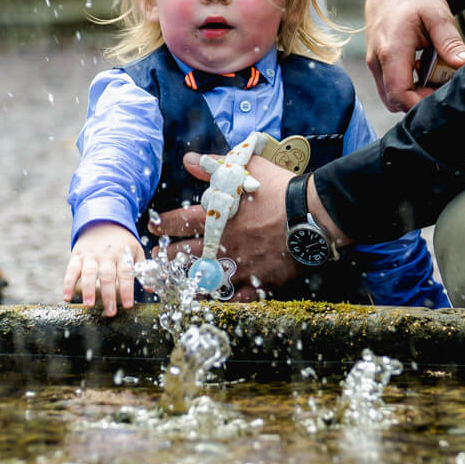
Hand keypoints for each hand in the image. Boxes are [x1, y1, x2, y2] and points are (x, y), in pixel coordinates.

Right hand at [62, 222, 143, 315]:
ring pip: (89, 273)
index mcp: (123, 254)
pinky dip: (68, 284)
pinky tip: (66, 297)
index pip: (126, 274)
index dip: (127, 290)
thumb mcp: (136, 251)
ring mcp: (91, 255)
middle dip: (108, 295)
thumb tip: (152, 289)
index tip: (128, 305)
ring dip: (88, 290)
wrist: (103, 221)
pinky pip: (71, 270)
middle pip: (107, 276)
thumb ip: (143, 270)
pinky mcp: (77, 255)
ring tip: (89, 305)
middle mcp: (107, 255)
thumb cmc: (122, 242)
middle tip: (110, 312)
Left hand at [149, 153, 304, 294]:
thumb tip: (190, 160)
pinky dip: (222, 301)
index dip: (163, 224)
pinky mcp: (258, 281)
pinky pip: (235, 297)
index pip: (180, 221)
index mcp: (218, 217)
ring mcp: (239, 265)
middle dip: (166, 258)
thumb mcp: (248, 168)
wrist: (312, 215)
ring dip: (186, 284)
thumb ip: (216, 165)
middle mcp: (223, 244)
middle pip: (185, 255)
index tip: (152, 227)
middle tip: (154, 262)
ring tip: (173, 288)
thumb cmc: (282, 189)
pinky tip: (211, 303)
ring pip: (204, 280)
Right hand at [364, 0, 464, 111]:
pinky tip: (424, 70)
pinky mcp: (376, 63)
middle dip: (419, 101)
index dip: (422, 104)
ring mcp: (373, 63)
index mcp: (391, 50)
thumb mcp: (437, 15)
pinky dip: (407, 85)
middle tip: (441, 86)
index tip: (443, 95)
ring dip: (413, 94)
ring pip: (390, 96)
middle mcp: (377, 61)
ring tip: (434, 77)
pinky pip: (389, 85)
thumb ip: (450, 42)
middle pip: (394, 101)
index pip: (401, 95)